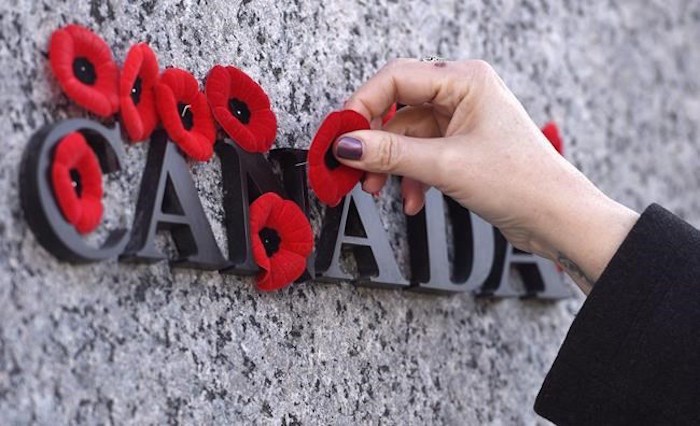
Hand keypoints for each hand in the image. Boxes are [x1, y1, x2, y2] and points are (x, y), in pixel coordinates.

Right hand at [334, 58, 638, 292]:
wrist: (557, 217)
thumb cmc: (522, 182)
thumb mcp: (446, 166)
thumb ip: (391, 154)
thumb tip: (348, 145)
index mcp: (464, 80)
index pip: (395, 79)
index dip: (361, 106)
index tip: (340, 136)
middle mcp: (463, 93)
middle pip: (397, 107)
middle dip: (375, 142)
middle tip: (353, 167)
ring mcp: (462, 119)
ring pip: (407, 135)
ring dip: (391, 165)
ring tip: (378, 190)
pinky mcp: (462, 145)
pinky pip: (422, 153)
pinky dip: (411, 177)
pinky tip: (413, 201)